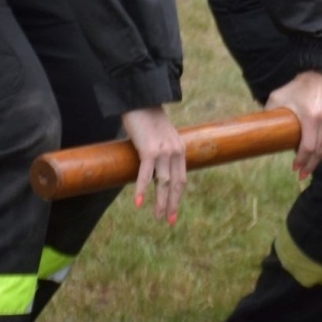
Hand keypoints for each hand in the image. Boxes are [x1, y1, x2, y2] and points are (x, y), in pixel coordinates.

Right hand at [120, 106, 186, 224]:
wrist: (142, 100)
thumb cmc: (147, 119)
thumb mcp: (161, 138)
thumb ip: (162, 153)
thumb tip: (154, 170)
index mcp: (180, 150)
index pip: (182, 179)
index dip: (179, 197)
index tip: (175, 213)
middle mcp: (175, 152)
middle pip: (176, 184)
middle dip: (173, 204)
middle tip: (169, 221)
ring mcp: (163, 151)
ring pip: (164, 182)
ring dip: (161, 202)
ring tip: (158, 217)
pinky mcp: (149, 150)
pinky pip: (146, 174)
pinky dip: (143, 189)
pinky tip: (139, 203)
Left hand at [267, 70, 321, 176]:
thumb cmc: (298, 85)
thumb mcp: (278, 97)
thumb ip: (269, 114)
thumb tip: (256, 130)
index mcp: (312, 116)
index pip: (309, 147)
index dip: (302, 161)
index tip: (295, 168)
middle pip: (320, 150)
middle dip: (310, 164)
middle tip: (302, 173)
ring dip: (320, 157)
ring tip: (311, 164)